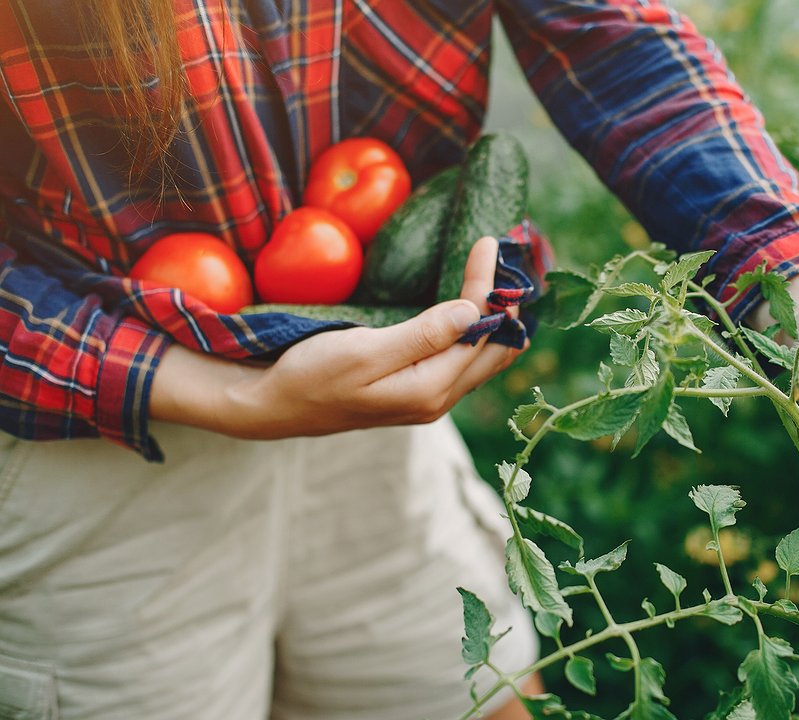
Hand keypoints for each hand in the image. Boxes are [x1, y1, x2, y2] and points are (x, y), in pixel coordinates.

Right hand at [151, 237, 524, 437]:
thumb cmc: (310, 375)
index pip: (480, 331)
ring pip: (483, 357)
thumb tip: (472, 312)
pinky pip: (463, 360)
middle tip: (509, 259)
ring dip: (496, 319)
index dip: (489, 287)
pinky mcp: (416, 389)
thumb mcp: (363, 351)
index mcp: (430, 388)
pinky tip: (474, 309)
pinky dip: (477, 331)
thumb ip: (422, 335)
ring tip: (501, 278)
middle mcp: (438, 398)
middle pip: (495, 350)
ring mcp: (428, 397)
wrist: (272, 406)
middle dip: (507, 305)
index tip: (487, 243)